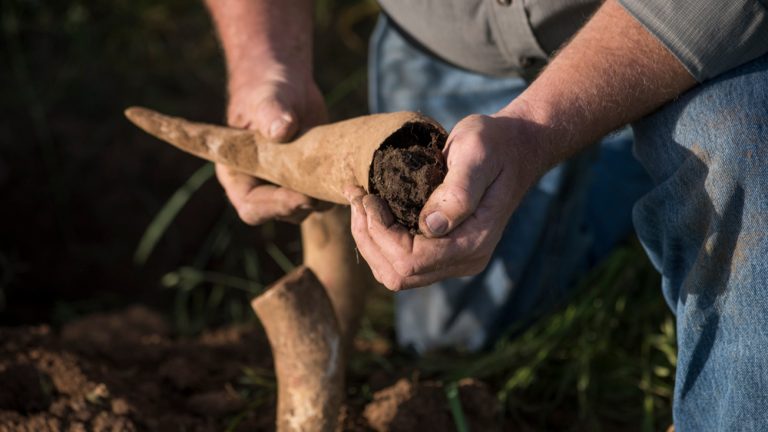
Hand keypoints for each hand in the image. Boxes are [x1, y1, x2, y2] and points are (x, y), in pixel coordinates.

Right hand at [218, 65, 329, 224]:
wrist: (288, 86)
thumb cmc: (268, 89)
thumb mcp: (268, 97)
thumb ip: (271, 113)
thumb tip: (281, 131)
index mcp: (237, 173)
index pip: (250, 206)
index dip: (274, 207)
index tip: (302, 198)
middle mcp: (259, 185)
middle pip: (280, 213)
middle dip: (303, 206)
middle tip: (326, 194)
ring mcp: (285, 185)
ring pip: (304, 209)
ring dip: (322, 201)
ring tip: (340, 183)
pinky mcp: (309, 180)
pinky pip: (321, 197)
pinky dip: (335, 191)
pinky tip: (351, 179)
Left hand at [345, 112, 546, 290]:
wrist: (515, 147)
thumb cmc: (494, 144)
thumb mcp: (476, 155)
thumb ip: (458, 191)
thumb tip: (431, 226)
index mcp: (474, 242)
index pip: (411, 261)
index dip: (380, 233)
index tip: (368, 196)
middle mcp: (465, 260)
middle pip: (398, 274)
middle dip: (367, 236)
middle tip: (357, 195)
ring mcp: (455, 260)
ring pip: (394, 273)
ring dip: (368, 240)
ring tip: (360, 201)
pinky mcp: (444, 251)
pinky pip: (400, 261)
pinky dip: (378, 239)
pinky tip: (372, 210)